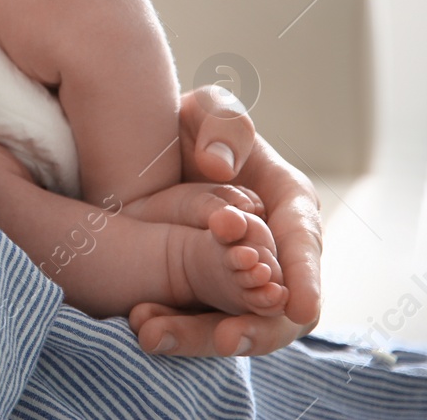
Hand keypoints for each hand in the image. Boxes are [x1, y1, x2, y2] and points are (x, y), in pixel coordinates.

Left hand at [129, 86, 321, 356]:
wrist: (155, 145)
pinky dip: (176, 328)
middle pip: (277, 304)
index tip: (299, 307)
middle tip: (226, 340)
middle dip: (256, 327)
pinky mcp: (206, 290)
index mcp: (289, 205)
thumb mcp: (212, 110)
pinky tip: (145, 331)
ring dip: (202, 335)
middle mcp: (273, 250)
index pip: (305, 245)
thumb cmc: (197, 125)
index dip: (305, 278)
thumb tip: (217, 167)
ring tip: (158, 336)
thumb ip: (223, 127)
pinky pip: (198, 317)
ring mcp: (240, 276)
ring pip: (235, 320)